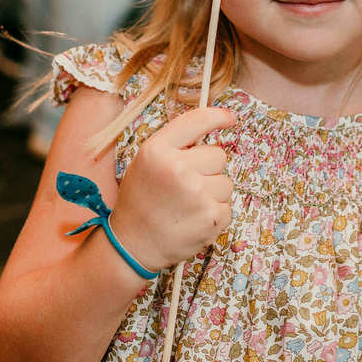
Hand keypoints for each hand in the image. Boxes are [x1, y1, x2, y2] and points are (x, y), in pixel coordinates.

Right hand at [109, 107, 235, 271]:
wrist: (132, 245)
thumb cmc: (140, 201)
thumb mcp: (146, 163)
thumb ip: (174, 146)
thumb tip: (212, 127)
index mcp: (158, 150)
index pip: (196, 121)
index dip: (218, 116)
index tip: (229, 118)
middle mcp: (178, 168)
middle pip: (219, 155)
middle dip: (209, 168)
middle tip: (187, 184)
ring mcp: (197, 194)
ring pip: (226, 182)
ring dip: (213, 193)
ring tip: (188, 205)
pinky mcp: (211, 217)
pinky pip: (227, 206)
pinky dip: (215, 214)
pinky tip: (193, 219)